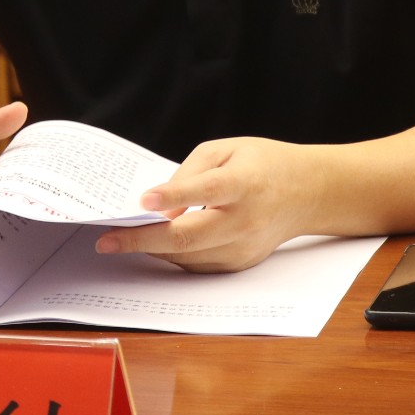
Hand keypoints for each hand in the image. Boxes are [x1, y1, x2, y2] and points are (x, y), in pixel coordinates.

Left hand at [95, 136, 322, 272]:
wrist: (307, 193)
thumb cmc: (263, 164)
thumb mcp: (227, 149)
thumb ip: (191, 173)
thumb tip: (159, 204)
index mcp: (244, 183)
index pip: (206, 190)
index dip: (174, 195)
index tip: (142, 202)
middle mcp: (244, 220)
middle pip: (189, 237)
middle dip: (143, 241)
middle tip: (108, 241)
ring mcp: (243, 246)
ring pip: (188, 257)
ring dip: (152, 250)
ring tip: (122, 240)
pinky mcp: (240, 262)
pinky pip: (198, 264)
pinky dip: (173, 256)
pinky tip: (155, 244)